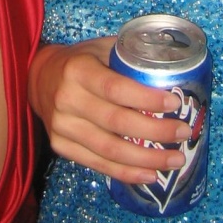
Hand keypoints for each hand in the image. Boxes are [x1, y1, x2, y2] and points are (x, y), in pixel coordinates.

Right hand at [28, 38, 190, 184]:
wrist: (39, 77)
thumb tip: (172, 68)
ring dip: (147, 158)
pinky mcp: (60, 146)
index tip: (175, 103)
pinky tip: (150, 173)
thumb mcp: (100, 49)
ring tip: (175, 160)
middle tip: (184, 133)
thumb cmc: (79, 61)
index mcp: (78, 69)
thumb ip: (128, 58)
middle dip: (156, 131)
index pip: (115, 87)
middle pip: (116, 122)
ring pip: (109, 149)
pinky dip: (126, 172)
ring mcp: (62, 126)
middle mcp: (67, 98)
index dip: (146, 97)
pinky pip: (97, 164)